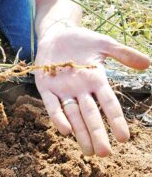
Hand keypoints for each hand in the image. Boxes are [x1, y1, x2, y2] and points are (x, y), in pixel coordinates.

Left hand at [35, 26, 149, 156]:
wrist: (56, 34)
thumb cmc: (81, 40)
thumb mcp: (104, 44)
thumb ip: (123, 54)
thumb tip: (148, 64)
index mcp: (95, 80)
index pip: (108, 103)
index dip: (116, 120)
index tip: (124, 138)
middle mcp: (80, 89)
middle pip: (90, 114)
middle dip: (97, 133)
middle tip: (104, 153)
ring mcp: (62, 90)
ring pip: (73, 114)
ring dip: (80, 132)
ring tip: (88, 150)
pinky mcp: (45, 87)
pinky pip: (52, 105)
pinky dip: (57, 117)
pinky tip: (65, 130)